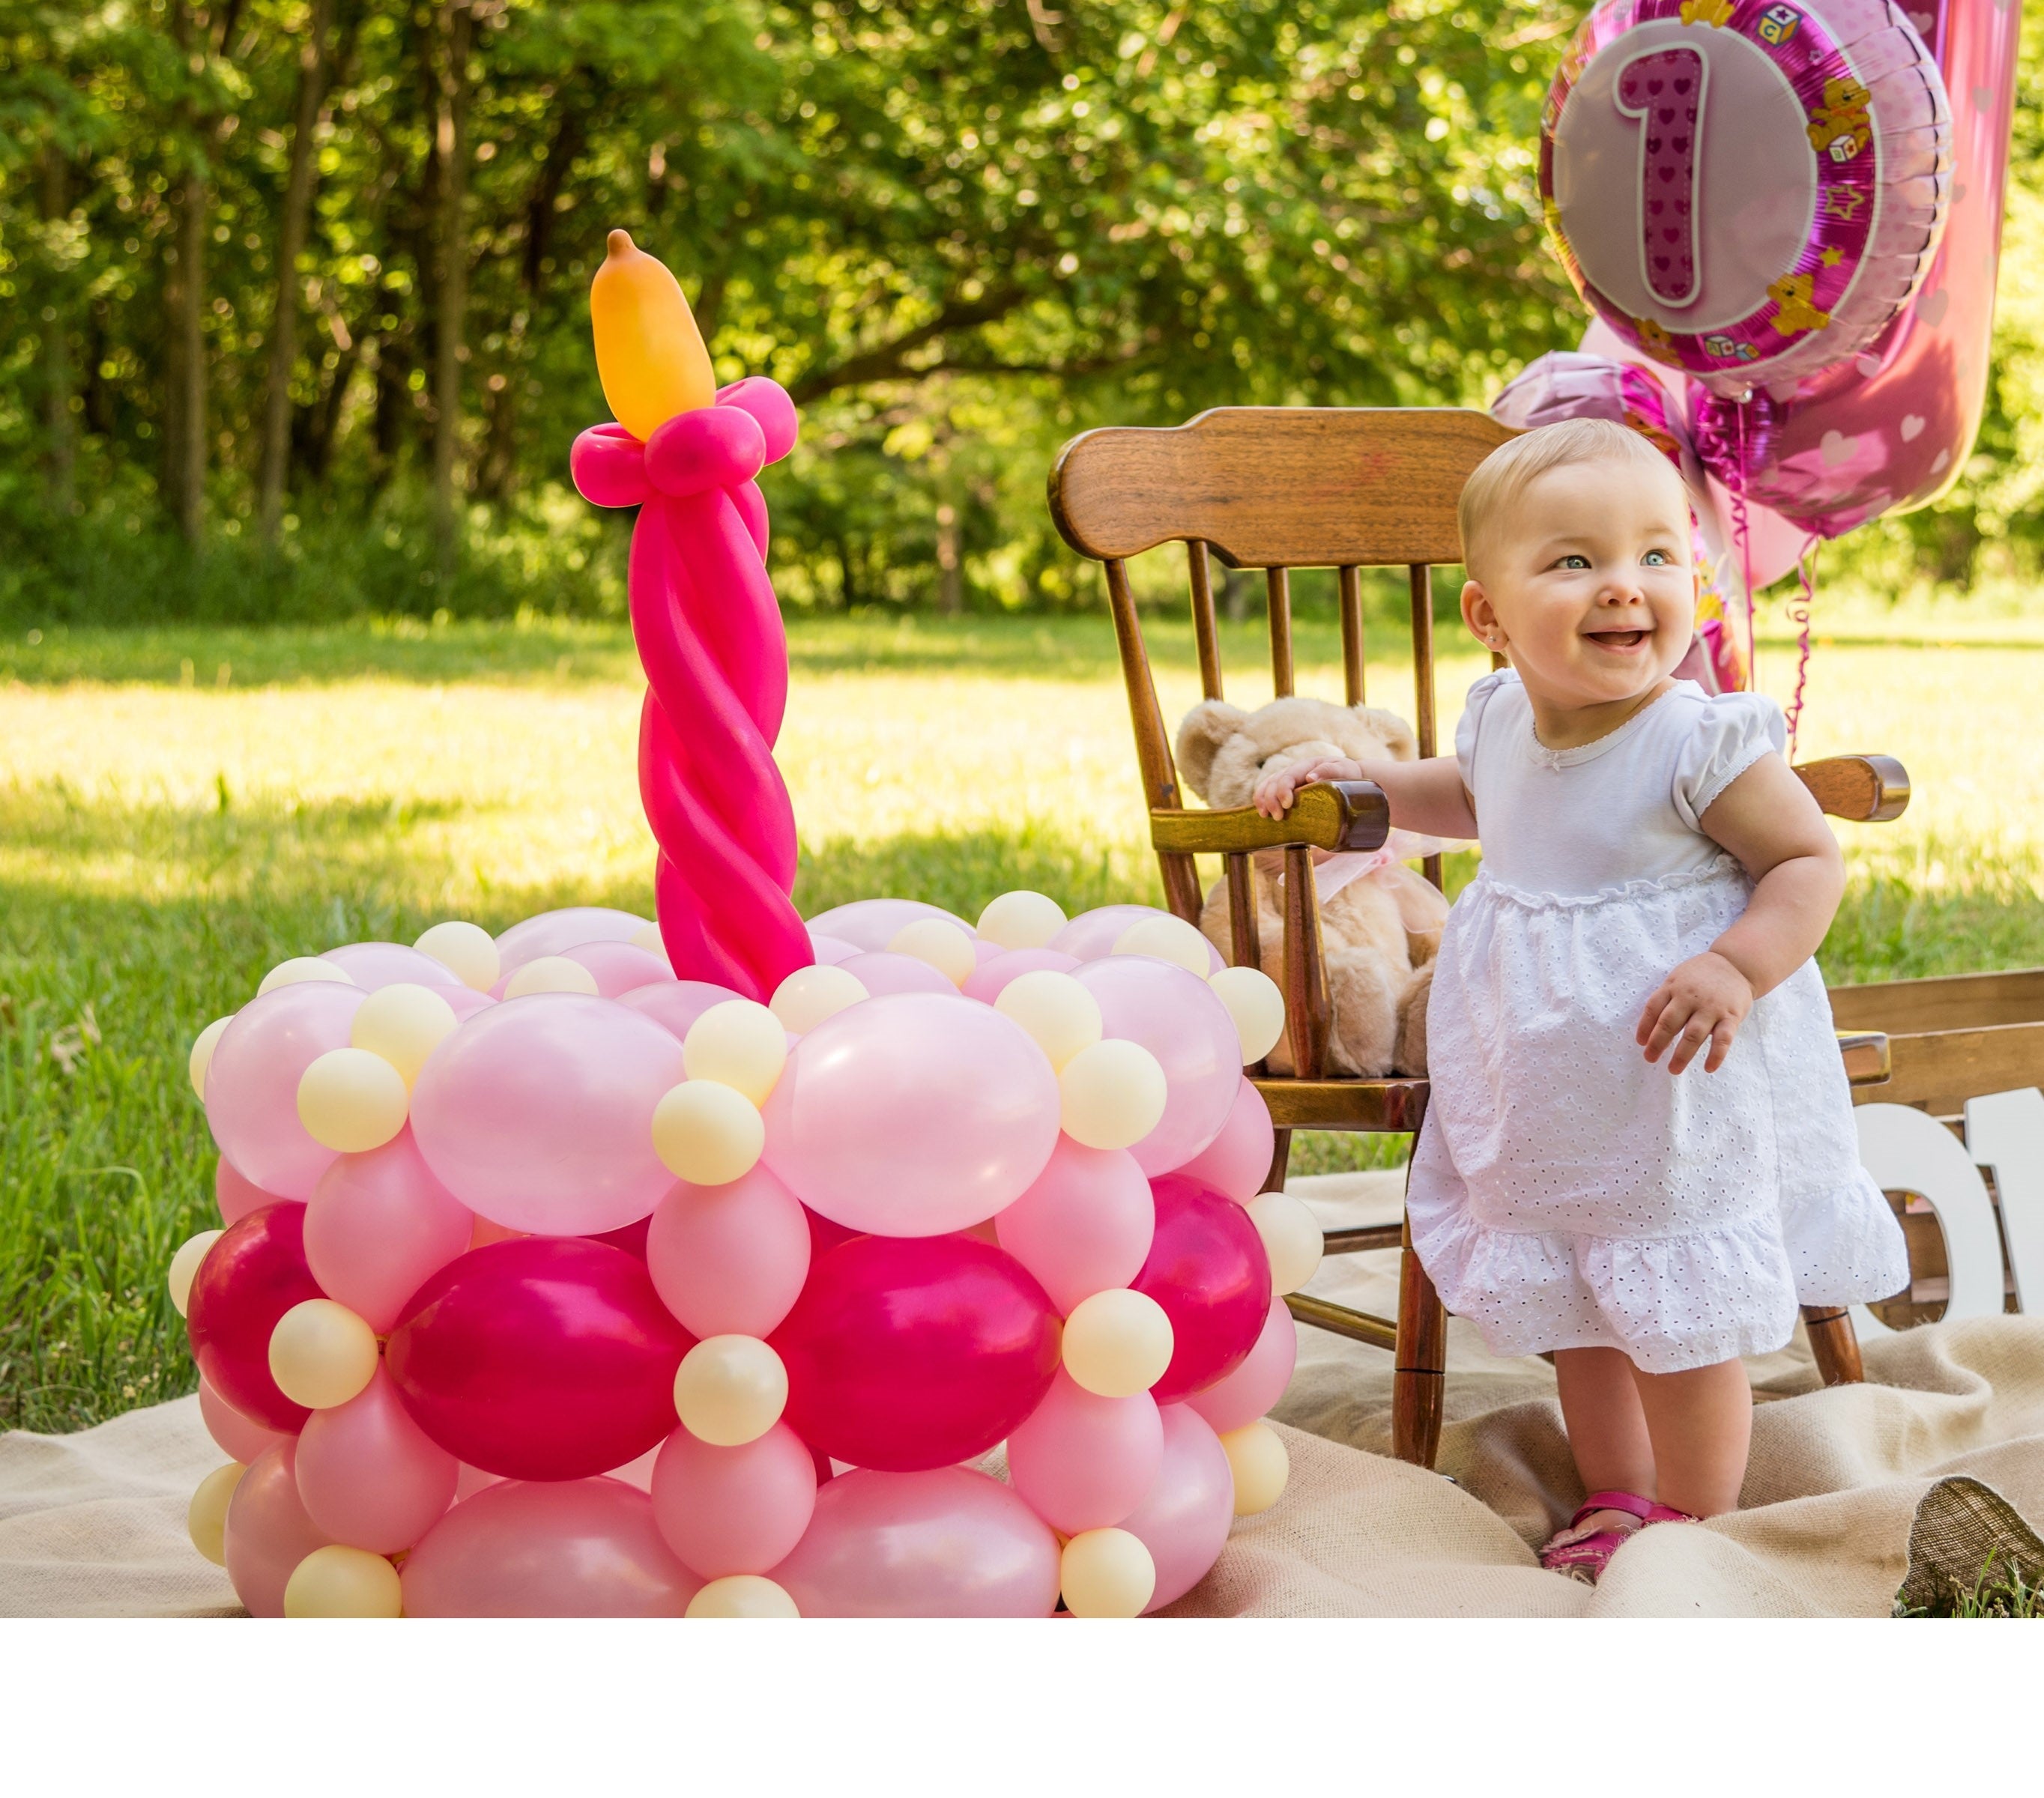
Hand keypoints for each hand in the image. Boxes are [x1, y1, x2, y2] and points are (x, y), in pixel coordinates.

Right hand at [1252, 755, 1364, 818]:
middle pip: (1274, 782)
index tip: (1286, 805)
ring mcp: (1288, 779)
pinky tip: (1262, 812)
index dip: (1283, 789)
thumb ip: (1330, 771)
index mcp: (1306, 765)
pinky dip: (1262, 801)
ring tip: (1265, 816)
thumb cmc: (1348, 774)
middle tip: (1278, 817)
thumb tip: (1310, 777)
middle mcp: (1294, 771)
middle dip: (1271, 799)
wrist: (1349, 777)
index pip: (1288, 776)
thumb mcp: (1344, 770)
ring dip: (1263, 800)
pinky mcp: (1286, 789)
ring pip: (1267, 785)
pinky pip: (1268, 791)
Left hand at [1635, 952, 1752, 1074]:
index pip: (1653, 1008)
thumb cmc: (1701, 975)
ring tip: (1673, 1069)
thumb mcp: (1678, 978)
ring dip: (1682, 1055)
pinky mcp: (1731, 1016)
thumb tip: (1649, 1027)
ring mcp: (1711, 1007)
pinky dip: (1716, 1055)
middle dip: (1657, 1043)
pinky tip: (1708, 1068)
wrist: (1737, 964)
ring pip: (1693, 1034)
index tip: (1640, 1043)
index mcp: (1673, 987)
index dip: (1644, 1027)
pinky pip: (1723, 1039)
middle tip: (1650, 1058)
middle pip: (1669, 1023)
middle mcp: (1690, 997)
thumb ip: (1665, 998)